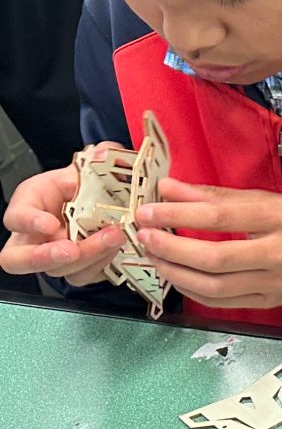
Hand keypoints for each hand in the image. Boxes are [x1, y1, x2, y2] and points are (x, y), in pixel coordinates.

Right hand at [1, 164, 126, 285]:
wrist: (98, 202)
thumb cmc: (79, 187)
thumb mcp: (82, 170)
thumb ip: (94, 161)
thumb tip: (104, 153)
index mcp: (28, 207)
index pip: (15, 218)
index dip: (29, 222)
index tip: (50, 223)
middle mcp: (33, 238)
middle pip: (20, 260)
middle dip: (44, 258)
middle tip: (71, 250)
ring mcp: (53, 258)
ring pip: (60, 270)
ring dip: (88, 256)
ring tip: (114, 237)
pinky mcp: (76, 269)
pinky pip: (85, 275)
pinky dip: (102, 263)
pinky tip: (118, 247)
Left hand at [131, 177, 281, 310]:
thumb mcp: (273, 198)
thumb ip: (220, 196)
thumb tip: (170, 189)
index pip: (221, 217)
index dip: (178, 214)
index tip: (149, 209)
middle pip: (215, 257)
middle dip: (171, 247)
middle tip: (144, 235)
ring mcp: (277, 283)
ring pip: (215, 286)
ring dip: (176, 272)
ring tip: (155, 256)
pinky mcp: (271, 302)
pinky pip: (223, 302)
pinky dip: (193, 290)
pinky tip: (178, 276)